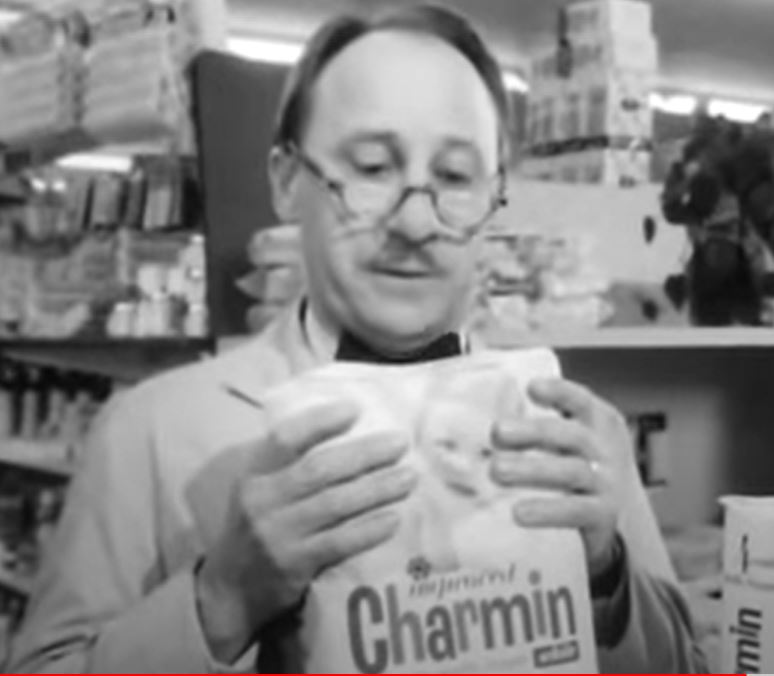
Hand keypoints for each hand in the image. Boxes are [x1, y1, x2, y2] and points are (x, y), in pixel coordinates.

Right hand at [196, 400, 414, 663]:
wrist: (230, 591)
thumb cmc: (254, 530)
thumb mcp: (259, 492)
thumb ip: (289, 467)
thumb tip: (346, 435)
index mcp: (254, 475)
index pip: (285, 439)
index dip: (320, 422)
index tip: (355, 409)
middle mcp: (262, 501)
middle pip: (320, 470)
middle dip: (365, 454)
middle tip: (400, 443)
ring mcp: (277, 534)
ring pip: (335, 504)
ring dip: (376, 489)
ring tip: (408, 478)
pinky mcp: (294, 565)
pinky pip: (339, 542)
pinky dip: (368, 529)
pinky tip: (393, 520)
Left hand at [491, 378, 634, 578]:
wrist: (624, 521)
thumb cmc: (585, 471)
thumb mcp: (574, 444)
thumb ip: (542, 430)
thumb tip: (486, 425)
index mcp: (598, 424)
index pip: (581, 402)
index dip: (559, 393)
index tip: (531, 388)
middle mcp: (605, 450)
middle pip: (571, 436)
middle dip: (533, 432)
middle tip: (497, 432)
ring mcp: (607, 484)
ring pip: (571, 472)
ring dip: (531, 469)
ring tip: (496, 470)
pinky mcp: (604, 517)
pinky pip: (575, 511)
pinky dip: (546, 511)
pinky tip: (518, 513)